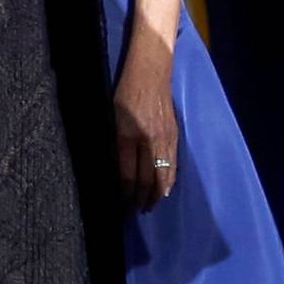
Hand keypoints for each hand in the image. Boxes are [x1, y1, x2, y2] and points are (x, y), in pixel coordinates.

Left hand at [114, 19, 181, 211]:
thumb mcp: (110, 116)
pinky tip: (165, 189)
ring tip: (149, 206)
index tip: (120, 208)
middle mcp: (147, 141)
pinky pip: (173, 164)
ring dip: (156, 195)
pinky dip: (169, 181)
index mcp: (127, 136)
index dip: (124, 197)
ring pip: (162, 176)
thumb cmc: (124, 90)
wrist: (151, 70)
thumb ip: (113, 144)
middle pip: (147, 181)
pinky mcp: (174, 135)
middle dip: (140, 201)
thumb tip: (112, 170)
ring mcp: (163, 138)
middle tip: (134, 213)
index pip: (127, 177)